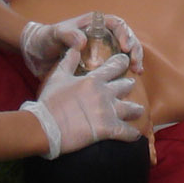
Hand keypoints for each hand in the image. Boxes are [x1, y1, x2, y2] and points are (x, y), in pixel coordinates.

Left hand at [19, 12, 145, 77]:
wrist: (37, 53)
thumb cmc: (46, 37)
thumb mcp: (56, 33)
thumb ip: (68, 34)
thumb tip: (83, 42)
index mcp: (94, 24)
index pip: (116, 24)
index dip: (125, 33)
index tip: (125, 47)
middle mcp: (101, 35)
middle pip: (125, 38)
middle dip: (134, 49)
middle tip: (135, 62)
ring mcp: (101, 50)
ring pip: (123, 52)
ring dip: (133, 60)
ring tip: (137, 70)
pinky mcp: (98, 64)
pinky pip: (114, 66)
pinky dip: (123, 72)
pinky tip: (129, 79)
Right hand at [20, 50, 144, 158]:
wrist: (46, 126)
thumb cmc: (50, 101)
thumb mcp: (58, 77)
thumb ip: (68, 62)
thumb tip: (75, 48)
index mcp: (93, 80)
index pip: (114, 66)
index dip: (122, 62)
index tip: (126, 61)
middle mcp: (104, 93)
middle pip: (126, 86)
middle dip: (129, 85)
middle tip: (130, 86)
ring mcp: (108, 112)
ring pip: (132, 109)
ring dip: (136, 110)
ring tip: (138, 111)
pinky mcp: (108, 129)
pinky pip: (127, 131)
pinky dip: (132, 134)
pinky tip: (134, 134)